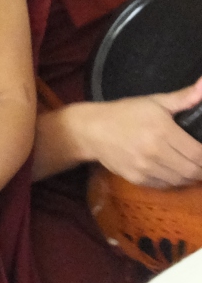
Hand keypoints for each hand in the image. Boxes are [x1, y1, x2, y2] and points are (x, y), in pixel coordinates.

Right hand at [74, 78, 201, 188]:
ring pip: (179, 181)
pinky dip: (172, 181)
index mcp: (162, 131)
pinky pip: (163, 185)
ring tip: (188, 166)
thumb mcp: (155, 101)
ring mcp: (144, 168)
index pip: (198, 153)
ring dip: (188, 176)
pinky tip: (171, 171)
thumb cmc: (125, 113)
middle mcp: (154, 152)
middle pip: (192, 171)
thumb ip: (185, 97)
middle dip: (201, 169)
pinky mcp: (136, 178)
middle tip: (199, 161)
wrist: (91, 130)